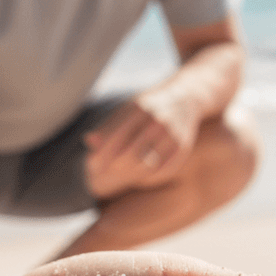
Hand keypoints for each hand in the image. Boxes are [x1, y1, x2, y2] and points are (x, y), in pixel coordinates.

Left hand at [82, 86, 203, 199]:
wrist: (186, 96)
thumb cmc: (148, 106)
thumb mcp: (126, 109)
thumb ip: (108, 126)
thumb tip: (88, 141)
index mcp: (140, 108)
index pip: (116, 135)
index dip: (102, 153)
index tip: (91, 165)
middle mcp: (157, 120)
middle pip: (130, 154)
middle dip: (114, 167)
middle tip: (102, 176)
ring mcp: (172, 134)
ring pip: (147, 165)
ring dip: (130, 175)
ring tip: (119, 176)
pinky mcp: (183, 147)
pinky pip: (163, 171)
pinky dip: (149, 178)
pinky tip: (138, 178)